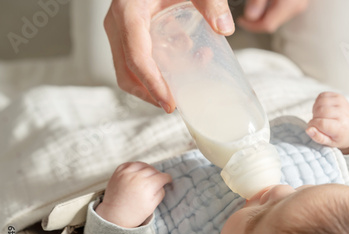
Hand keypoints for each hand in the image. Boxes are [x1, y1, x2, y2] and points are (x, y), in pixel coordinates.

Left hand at [96, 162, 171, 227]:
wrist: (115, 216)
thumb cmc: (135, 213)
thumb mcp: (153, 205)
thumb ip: (161, 191)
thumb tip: (162, 182)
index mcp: (147, 186)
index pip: (162, 176)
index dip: (167, 179)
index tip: (168, 180)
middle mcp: (137, 177)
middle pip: (153, 170)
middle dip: (158, 175)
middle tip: (158, 180)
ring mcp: (126, 173)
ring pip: (142, 164)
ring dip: (147, 168)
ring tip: (148, 175)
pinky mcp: (118, 173)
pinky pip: (129, 164)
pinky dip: (135, 166)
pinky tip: (137, 172)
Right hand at [104, 0, 234, 111]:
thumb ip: (210, 2)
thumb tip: (225, 29)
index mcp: (128, 11)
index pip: (136, 57)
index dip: (153, 85)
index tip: (171, 103)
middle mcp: (118, 24)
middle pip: (127, 72)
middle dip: (152, 93)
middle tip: (177, 104)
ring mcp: (121, 30)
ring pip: (130, 70)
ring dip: (159, 80)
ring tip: (192, 71)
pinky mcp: (129, 33)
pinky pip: (138, 60)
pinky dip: (160, 67)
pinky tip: (186, 55)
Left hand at [237, 0, 308, 32]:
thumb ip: (257, 1)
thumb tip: (250, 17)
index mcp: (288, 4)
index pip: (267, 26)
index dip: (251, 26)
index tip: (241, 21)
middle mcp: (297, 6)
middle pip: (273, 23)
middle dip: (257, 21)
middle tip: (245, 15)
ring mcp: (300, 3)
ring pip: (278, 17)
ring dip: (264, 15)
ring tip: (255, 5)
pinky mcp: (300, 0)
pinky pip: (284, 10)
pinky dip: (272, 8)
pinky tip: (266, 2)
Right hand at [306, 92, 348, 153]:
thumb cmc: (339, 136)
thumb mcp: (330, 143)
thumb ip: (318, 138)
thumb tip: (308, 129)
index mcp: (341, 127)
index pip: (321, 123)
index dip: (313, 125)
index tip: (312, 128)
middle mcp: (343, 114)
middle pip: (320, 111)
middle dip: (314, 117)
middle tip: (317, 122)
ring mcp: (342, 103)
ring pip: (320, 102)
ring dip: (315, 109)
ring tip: (319, 116)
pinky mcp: (339, 96)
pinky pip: (322, 95)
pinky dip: (318, 102)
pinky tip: (322, 109)